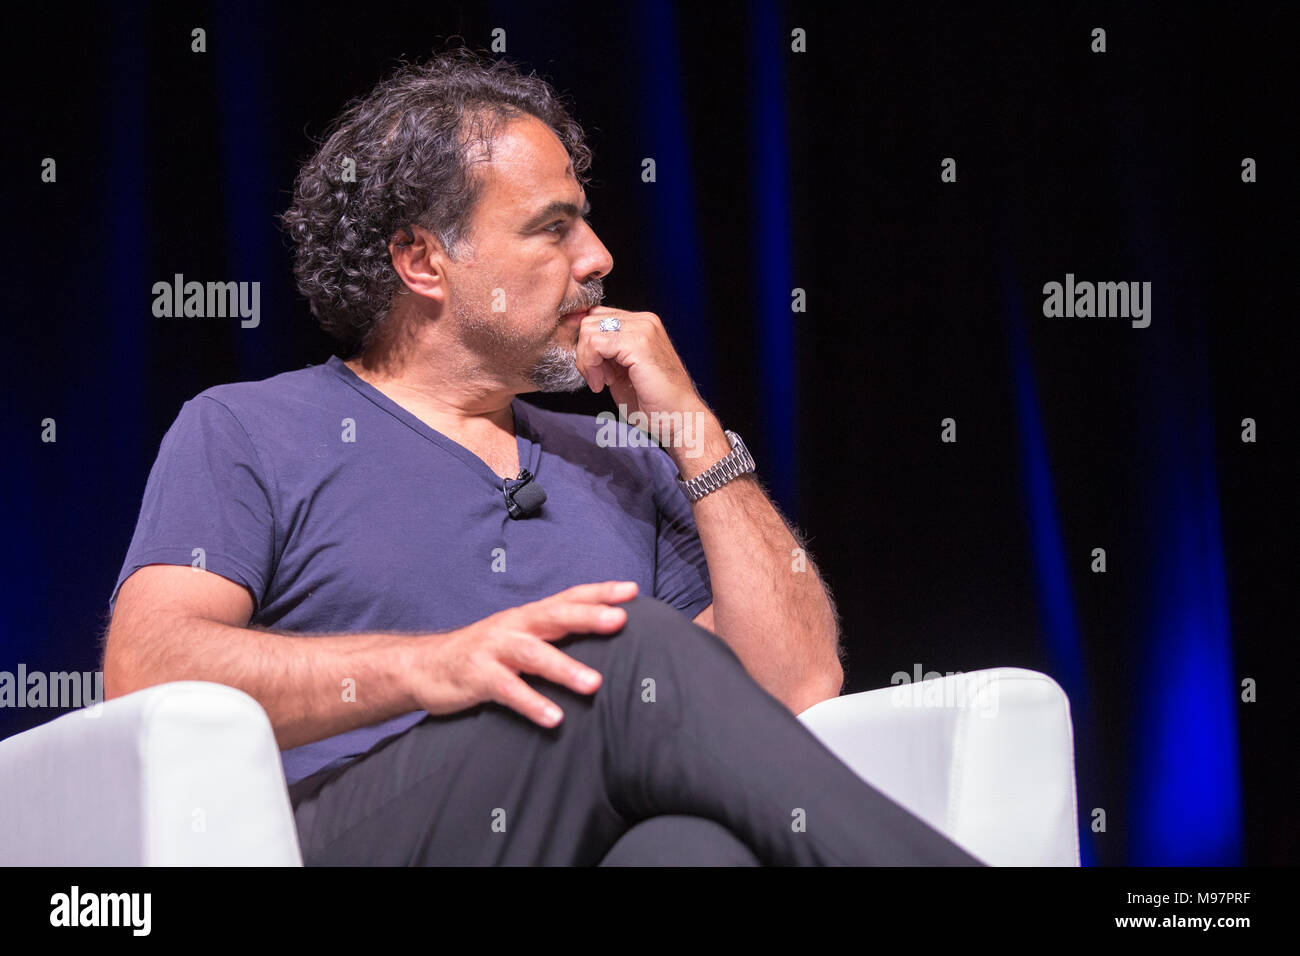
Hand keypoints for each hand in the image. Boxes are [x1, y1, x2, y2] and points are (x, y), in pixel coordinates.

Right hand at [408, 581, 638, 727]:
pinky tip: (554, 718)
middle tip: (620, 620)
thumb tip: (597, 637)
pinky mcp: (477, 677)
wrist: (421, 667)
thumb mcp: (516, 638)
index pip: (567, 597)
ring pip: (533, 655)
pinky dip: (532, 703)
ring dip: (565, 669)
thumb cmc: (481, 655)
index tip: (632, 590)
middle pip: (554, 616)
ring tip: (594, 685)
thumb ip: (550, 637)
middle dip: (588, 616)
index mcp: (526, 617)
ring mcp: (494, 650)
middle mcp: (513, 626)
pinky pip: (508, 691)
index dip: (599, 592)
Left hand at [575, 306, 729, 472]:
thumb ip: (605, 351)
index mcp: (642, 323)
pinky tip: (603, 384)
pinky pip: (595, 343)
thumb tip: (579, 341)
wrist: (679, 418)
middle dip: (584, 352)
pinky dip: (591, 366)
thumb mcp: (622, 368)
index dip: (587, 344)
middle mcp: (644, 320)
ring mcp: (643, 328)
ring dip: (587, 360)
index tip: (594, 370)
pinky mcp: (638, 343)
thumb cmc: (654, 401)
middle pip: (590, 320)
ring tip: (602, 382)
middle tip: (597, 378)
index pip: (597, 316)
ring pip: (589, 330)